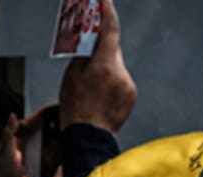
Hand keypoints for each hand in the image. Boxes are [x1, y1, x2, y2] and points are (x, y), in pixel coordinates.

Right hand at [59, 0, 136, 133]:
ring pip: (116, 66)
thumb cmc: (77, 111)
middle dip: (100, 49)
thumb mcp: (72, 76)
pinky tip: (100, 94)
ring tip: (92, 85)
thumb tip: (88, 44)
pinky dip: (111, 82)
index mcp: (104, 66)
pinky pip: (121, 81)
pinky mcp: (131, 96)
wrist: (88, 137)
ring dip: (105, 68)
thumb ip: (82, 55)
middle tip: (88, 50)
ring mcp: (128, 86)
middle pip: (112, 50)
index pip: (110, 30)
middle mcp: (120, 74)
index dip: (107, 11)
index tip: (104, 1)